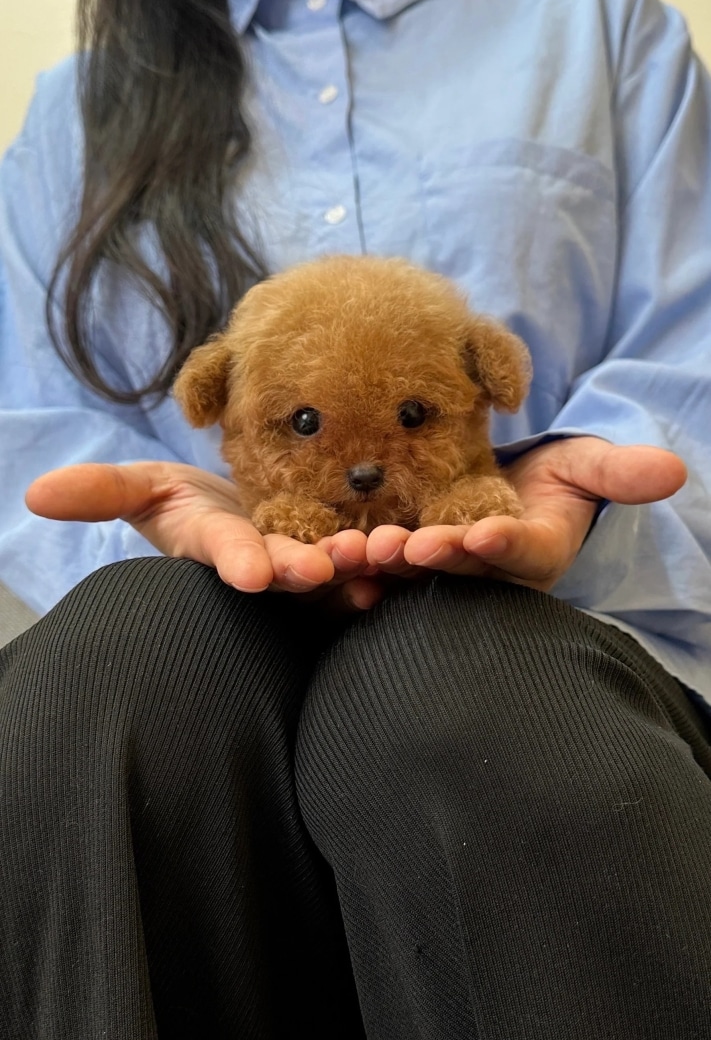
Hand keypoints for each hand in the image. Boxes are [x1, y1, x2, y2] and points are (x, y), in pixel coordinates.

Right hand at [24, 461, 385, 616]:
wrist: (254, 505)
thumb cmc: (193, 502)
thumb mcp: (146, 488)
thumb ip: (102, 491)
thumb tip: (35, 493)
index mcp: (221, 547)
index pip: (227, 554)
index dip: (237, 562)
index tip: (250, 573)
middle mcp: (269, 564)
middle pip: (289, 568)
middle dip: (303, 569)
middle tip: (323, 566)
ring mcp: (312, 563)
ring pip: (340, 570)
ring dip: (358, 564)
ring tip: (378, 552)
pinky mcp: (352, 557)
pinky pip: (379, 561)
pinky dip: (396, 558)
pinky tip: (419, 550)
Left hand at [362, 439, 686, 591]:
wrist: (504, 480)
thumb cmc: (551, 476)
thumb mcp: (587, 466)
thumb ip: (619, 472)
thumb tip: (674, 472)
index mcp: (531, 551)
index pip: (520, 552)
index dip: (502, 545)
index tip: (483, 535)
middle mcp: (484, 571)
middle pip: (458, 570)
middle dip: (434, 559)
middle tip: (405, 546)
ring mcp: (441, 568)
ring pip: (411, 572)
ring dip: (385, 563)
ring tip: (361, 548)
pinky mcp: (405, 557)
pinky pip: (378, 566)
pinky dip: (356, 562)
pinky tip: (329, 554)